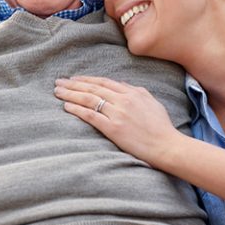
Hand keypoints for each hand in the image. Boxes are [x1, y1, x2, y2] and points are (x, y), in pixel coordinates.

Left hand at [54, 76, 181, 164]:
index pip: (104, 82)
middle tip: (58, 82)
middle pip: (93, 88)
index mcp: (132, 92)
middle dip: (73, 84)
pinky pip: (90, 115)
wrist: (166, 145)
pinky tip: (66, 106)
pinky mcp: (113, 128)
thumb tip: (120, 83)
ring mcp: (117, 113)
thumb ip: (135, 91)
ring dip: (71, 94)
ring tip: (57, 92)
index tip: (74, 78)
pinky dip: (77, 109)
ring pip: (89, 99)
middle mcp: (123, 100)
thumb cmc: (161, 127)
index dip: (87, 79)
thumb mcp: (151, 102)